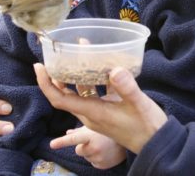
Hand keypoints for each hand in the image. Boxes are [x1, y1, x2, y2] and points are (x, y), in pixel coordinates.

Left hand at [34, 63, 167, 153]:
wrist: (156, 142)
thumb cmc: (147, 126)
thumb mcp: (138, 104)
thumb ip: (126, 87)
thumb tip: (114, 69)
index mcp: (93, 113)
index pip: (60, 99)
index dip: (46, 84)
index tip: (39, 67)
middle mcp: (91, 113)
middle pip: (65, 94)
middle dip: (57, 75)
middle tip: (54, 56)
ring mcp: (99, 112)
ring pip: (79, 92)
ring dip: (75, 74)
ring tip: (75, 53)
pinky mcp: (108, 109)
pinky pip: (93, 92)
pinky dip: (91, 78)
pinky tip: (99, 64)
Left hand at [52, 126, 126, 169]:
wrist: (132, 136)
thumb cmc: (114, 125)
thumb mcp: (97, 123)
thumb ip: (81, 128)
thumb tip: (68, 132)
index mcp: (92, 134)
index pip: (74, 138)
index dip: (62, 141)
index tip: (52, 145)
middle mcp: (94, 147)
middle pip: (78, 150)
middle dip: (83, 146)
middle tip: (96, 140)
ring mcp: (98, 158)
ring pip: (86, 156)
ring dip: (91, 152)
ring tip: (103, 145)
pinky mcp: (102, 165)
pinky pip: (93, 163)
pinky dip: (97, 159)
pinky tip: (106, 152)